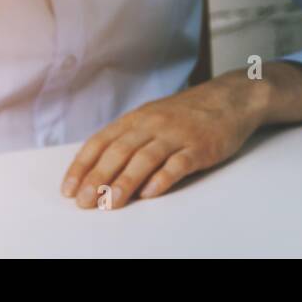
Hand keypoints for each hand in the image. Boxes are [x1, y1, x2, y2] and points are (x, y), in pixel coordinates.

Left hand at [60, 62, 301, 209]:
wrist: (232, 98)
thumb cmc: (189, 112)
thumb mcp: (153, 117)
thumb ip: (129, 138)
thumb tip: (100, 169)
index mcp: (137, 118)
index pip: (101, 141)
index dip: (83, 166)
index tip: (70, 189)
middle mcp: (154, 124)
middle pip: (119, 152)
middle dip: (98, 179)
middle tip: (84, 202)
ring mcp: (178, 135)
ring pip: (145, 158)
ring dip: (125, 182)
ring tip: (111, 203)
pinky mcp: (201, 146)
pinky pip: (179, 163)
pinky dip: (163, 179)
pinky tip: (150, 194)